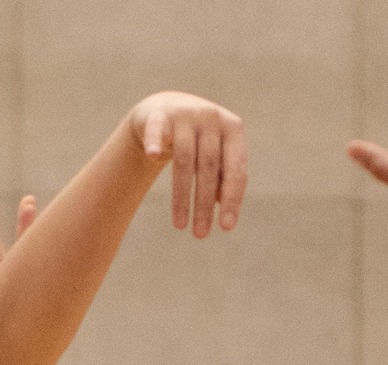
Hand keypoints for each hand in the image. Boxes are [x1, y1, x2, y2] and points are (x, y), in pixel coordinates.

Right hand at [126, 91, 246, 237]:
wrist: (168, 108)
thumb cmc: (199, 140)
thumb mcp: (216, 156)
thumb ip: (224, 178)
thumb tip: (225, 208)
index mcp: (233, 129)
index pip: (235, 170)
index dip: (232, 200)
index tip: (225, 227)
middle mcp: (211, 118)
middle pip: (209, 168)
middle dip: (204, 205)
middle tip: (200, 234)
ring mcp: (185, 114)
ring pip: (184, 161)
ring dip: (182, 197)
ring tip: (180, 225)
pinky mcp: (159, 115)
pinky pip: (156, 131)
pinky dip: (154, 142)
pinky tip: (152, 156)